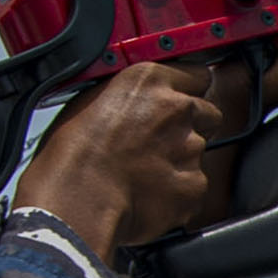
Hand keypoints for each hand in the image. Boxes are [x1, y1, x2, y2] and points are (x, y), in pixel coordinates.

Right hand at [15, 54, 225, 256]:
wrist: (77, 201)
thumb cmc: (71, 155)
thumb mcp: (90, 101)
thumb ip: (130, 96)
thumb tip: (137, 102)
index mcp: (150, 81)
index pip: (197, 76)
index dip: (187, 93)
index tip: (177, 104)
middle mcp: (178, 109)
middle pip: (207, 114)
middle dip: (190, 127)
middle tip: (158, 144)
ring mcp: (191, 149)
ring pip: (197, 154)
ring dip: (179, 162)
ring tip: (142, 175)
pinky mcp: (195, 185)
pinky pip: (193, 187)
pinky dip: (177, 193)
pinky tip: (148, 196)